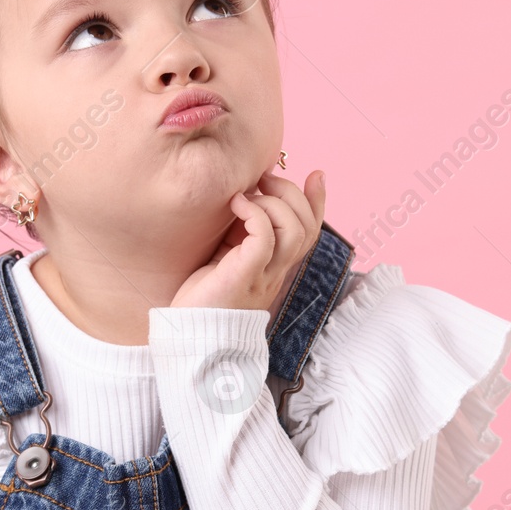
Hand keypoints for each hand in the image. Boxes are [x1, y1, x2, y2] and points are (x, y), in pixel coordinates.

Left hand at [172, 168, 326, 311]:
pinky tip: (236, 204)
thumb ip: (242, 234)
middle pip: (308, 227)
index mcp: (276, 266)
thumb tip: (245, 197)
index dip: (319, 202)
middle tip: (266, 179)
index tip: (317, 174)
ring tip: (248, 194)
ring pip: (294, 230)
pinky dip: (255, 213)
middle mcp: (277, 271)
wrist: (192, 335)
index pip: (311, 232)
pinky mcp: (246, 275)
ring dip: (274, 202)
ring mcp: (265, 275)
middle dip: (293, 193)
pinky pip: (266, 237)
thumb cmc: (204, 297)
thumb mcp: (227, 257)